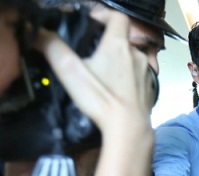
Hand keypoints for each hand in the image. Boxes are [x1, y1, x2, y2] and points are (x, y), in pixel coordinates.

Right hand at [36, 11, 154, 134]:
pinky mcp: (151, 88)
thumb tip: (39, 35)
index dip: (105, 15)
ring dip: (119, 60)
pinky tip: (116, 88)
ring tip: (103, 71)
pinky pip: (139, 75)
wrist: (129, 128)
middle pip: (123, 39)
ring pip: (132, 58)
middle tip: (92, 51)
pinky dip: (128, 76)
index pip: (118, 18)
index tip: (93, 20)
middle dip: (109, 41)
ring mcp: (146, 72)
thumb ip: (54, 49)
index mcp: (118, 46)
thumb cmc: (101, 98)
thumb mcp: (71, 72)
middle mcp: (136, 55)